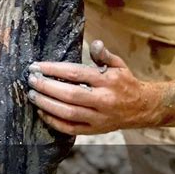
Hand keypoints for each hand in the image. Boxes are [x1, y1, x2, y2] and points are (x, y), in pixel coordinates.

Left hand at [27, 40, 156, 134]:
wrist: (143, 108)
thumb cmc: (125, 83)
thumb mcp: (118, 65)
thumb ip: (104, 54)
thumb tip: (95, 43)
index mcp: (107, 81)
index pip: (75, 73)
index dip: (53, 70)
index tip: (37, 66)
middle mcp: (103, 100)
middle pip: (69, 95)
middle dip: (46, 87)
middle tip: (31, 80)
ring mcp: (99, 118)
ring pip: (68, 113)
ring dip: (47, 104)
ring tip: (32, 95)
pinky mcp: (95, 130)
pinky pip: (71, 129)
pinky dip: (54, 122)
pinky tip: (42, 112)